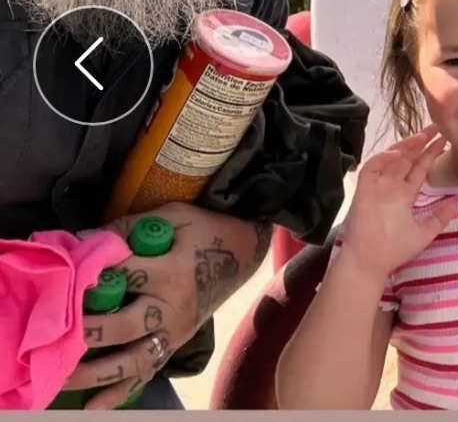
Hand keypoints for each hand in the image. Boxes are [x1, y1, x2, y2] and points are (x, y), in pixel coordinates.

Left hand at [63, 202, 269, 408]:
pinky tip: (92, 406)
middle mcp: (174, 309)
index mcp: (173, 273)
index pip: (122, 277)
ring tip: (60, 377)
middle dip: (86, 332)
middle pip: (123, 328)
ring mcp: (176, 332)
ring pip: (133, 360)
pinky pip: (148, 373)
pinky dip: (121, 393)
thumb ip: (128, 229)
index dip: (89, 274)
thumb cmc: (206, 229)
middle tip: (52, 335)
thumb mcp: (173, 216)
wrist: (245, 249)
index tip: (61, 274)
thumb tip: (80, 241)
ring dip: (95, 372)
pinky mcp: (176, 344)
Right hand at [341, 124, 457, 280]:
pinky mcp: (364, 189)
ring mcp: (378, 186)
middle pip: (407, 158)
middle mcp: (392, 186)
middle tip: (436, 127)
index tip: (445, 140)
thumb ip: (439, 217)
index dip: (430, 154)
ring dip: (405, 146)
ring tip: (421, 136)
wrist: (370, 263)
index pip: (419, 169)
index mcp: (404, 195)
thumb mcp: (424, 232)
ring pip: (391, 158)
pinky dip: (383, 158)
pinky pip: (372, 167)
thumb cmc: (394, 249)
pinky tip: (397, 153)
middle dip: (420, 142)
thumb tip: (457, 201)